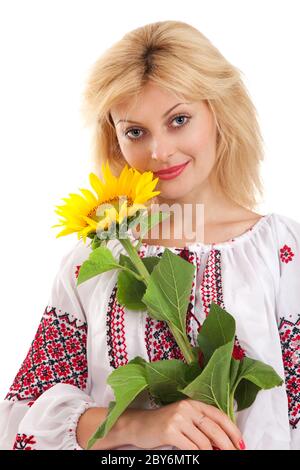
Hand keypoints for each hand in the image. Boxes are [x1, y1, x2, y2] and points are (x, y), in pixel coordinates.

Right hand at [129, 398, 244, 449]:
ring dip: (213, 454)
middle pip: (215, 429)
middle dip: (228, 446)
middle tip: (234, 455)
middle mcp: (187, 408)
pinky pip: (191, 448)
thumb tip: (223, 441)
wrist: (138, 425)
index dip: (233, 431)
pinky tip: (201, 459)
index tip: (241, 444)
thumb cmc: (164, 424)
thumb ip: (201, 425)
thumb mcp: (184, 419)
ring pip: (204, 442)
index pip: (219, 416)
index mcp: (193, 403)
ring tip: (216, 458)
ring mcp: (178, 418)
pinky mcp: (169, 431)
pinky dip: (199, 457)